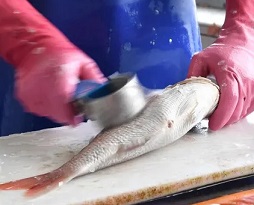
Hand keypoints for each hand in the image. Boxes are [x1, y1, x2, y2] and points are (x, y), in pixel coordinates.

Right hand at [0, 0, 105, 125]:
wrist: (35, 49)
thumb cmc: (61, 55)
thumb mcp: (83, 63)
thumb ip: (94, 78)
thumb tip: (105, 92)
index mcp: (60, 80)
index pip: (65, 108)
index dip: (73, 116)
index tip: (78, 116)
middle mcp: (43, 89)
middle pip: (58, 115)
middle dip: (68, 113)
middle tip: (72, 103)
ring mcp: (32, 95)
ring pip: (50, 114)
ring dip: (58, 110)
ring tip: (60, 94)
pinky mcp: (26, 98)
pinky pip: (41, 110)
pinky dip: (48, 106)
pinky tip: (50, 94)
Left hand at [188, 18, 253, 129]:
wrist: (241, 41)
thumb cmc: (220, 51)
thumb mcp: (200, 59)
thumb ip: (193, 75)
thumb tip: (187, 92)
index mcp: (230, 74)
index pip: (229, 99)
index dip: (221, 115)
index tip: (212, 124)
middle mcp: (246, 80)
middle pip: (237, 109)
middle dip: (225, 120)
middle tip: (213, 125)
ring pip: (245, 110)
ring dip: (232, 118)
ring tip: (220, 119)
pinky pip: (251, 106)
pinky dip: (240, 112)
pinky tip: (230, 113)